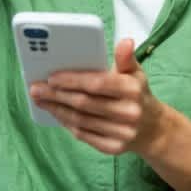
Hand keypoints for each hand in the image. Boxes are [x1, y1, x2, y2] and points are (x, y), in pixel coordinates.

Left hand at [31, 39, 168, 155]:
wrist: (155, 130)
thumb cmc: (137, 95)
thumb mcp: (136, 74)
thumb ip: (126, 58)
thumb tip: (125, 42)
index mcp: (132, 90)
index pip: (96, 84)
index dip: (71, 81)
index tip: (51, 77)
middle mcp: (129, 113)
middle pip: (84, 103)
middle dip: (56, 95)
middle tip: (36, 89)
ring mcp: (122, 133)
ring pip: (80, 120)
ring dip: (56, 109)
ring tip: (40, 100)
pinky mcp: (114, 148)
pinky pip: (83, 135)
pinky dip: (66, 123)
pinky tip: (55, 113)